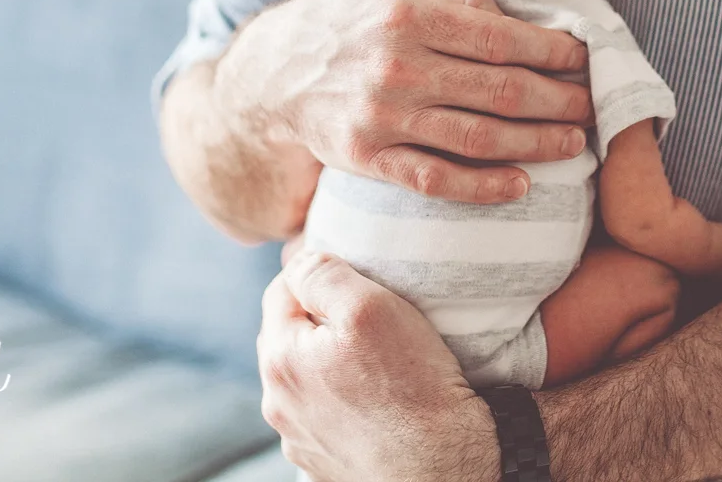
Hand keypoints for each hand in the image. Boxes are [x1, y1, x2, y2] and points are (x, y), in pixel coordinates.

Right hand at [223, 0, 592, 203]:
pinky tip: (521, 184)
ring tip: (576, 143)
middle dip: (561, 99)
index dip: (554, 51)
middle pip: (501, 90)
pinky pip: (437, 179)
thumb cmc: (348, 21)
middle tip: (595, 105)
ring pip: (479, 137)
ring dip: (539, 143)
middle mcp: (397, 66)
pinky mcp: (369, 159)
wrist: (273, 73)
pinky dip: (484, 186)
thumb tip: (521, 19)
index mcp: (409, 15)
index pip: (502, 38)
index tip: (585, 57)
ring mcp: (382, 117)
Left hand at [258, 251, 496, 481]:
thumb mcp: (371, 307)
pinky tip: (380, 393)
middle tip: (370, 308)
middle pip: (293, 333)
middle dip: (322, 314)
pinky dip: (347, 395)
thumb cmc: (412, 389)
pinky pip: (329, 411)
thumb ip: (324, 275)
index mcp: (280, 359)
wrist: (441, 470)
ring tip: (380, 354)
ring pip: (310, 374)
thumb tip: (301, 261)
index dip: (317, 270)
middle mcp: (280, 402)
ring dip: (333, 357)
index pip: (281, 288)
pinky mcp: (326, 459)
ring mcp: (301, 436)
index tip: (353, 269)